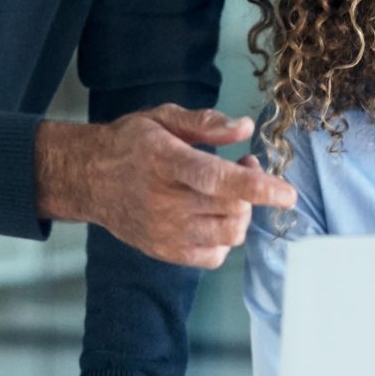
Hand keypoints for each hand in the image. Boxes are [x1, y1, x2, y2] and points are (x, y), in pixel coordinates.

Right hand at [34, 106, 295, 268]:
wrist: (87, 179)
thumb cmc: (130, 144)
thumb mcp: (162, 118)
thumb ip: (205, 122)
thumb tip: (245, 127)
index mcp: (165, 162)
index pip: (217, 180)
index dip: (257, 187)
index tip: (287, 193)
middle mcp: (164, 202)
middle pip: (232, 209)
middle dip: (253, 190)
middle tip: (244, 166)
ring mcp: (164, 232)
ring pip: (229, 235)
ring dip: (241, 214)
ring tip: (228, 192)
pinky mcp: (164, 252)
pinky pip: (214, 257)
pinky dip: (224, 239)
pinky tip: (213, 216)